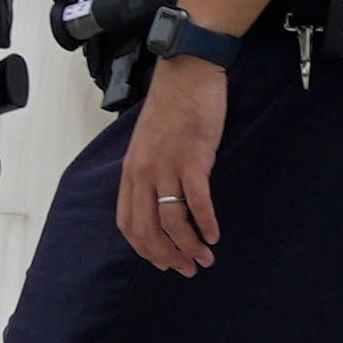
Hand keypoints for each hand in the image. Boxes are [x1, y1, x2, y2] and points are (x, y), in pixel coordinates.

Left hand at [114, 56, 231, 274]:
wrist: (188, 72)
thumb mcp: (149, 141)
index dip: (144, 249)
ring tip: (204, 258)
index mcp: (131, 170)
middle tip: (186, 270)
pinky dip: (205, 223)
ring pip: (172, 221)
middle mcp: (144, 173)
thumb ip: (150, 170)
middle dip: (167, 257)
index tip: (162, 261)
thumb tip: (160, 198)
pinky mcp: (194, 158)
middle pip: (148, 229)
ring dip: (188, 246)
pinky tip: (214, 235)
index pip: (128, 223)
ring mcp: (167, 166)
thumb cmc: (172, 104)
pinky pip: (197, 201)